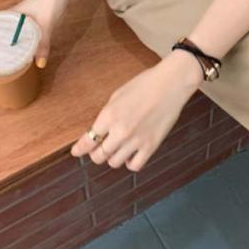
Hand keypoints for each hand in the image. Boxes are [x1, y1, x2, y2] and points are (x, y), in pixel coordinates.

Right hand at [11, 0, 68, 67]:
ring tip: (14, 58)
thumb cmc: (52, 1)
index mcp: (14, 14)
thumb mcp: (46, 24)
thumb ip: (42, 45)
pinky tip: (31, 47)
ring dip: (18, 42)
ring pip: (20, 32)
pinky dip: (30, 39)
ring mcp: (30, 16)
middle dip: (5, 44)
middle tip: (0, 60)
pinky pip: (31, 31)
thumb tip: (40, 64)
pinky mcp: (40, 18)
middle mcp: (19, 15)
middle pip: (8, 31)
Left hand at [70, 49, 203, 171]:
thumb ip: (107, 115)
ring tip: (117, 148)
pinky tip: (131, 153)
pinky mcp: (151, 146)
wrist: (171, 83)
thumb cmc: (145, 84)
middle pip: (99, 156)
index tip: (76, 152)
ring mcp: (136, 140)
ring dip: (112, 157)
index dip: (79, 149)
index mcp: (109, 115)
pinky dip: (130, 162)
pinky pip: (134, 165)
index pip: (88, 141)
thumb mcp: (118, 95)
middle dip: (96, 153)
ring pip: (114, 162)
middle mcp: (120, 131)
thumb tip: (99, 130)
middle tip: (98, 148)